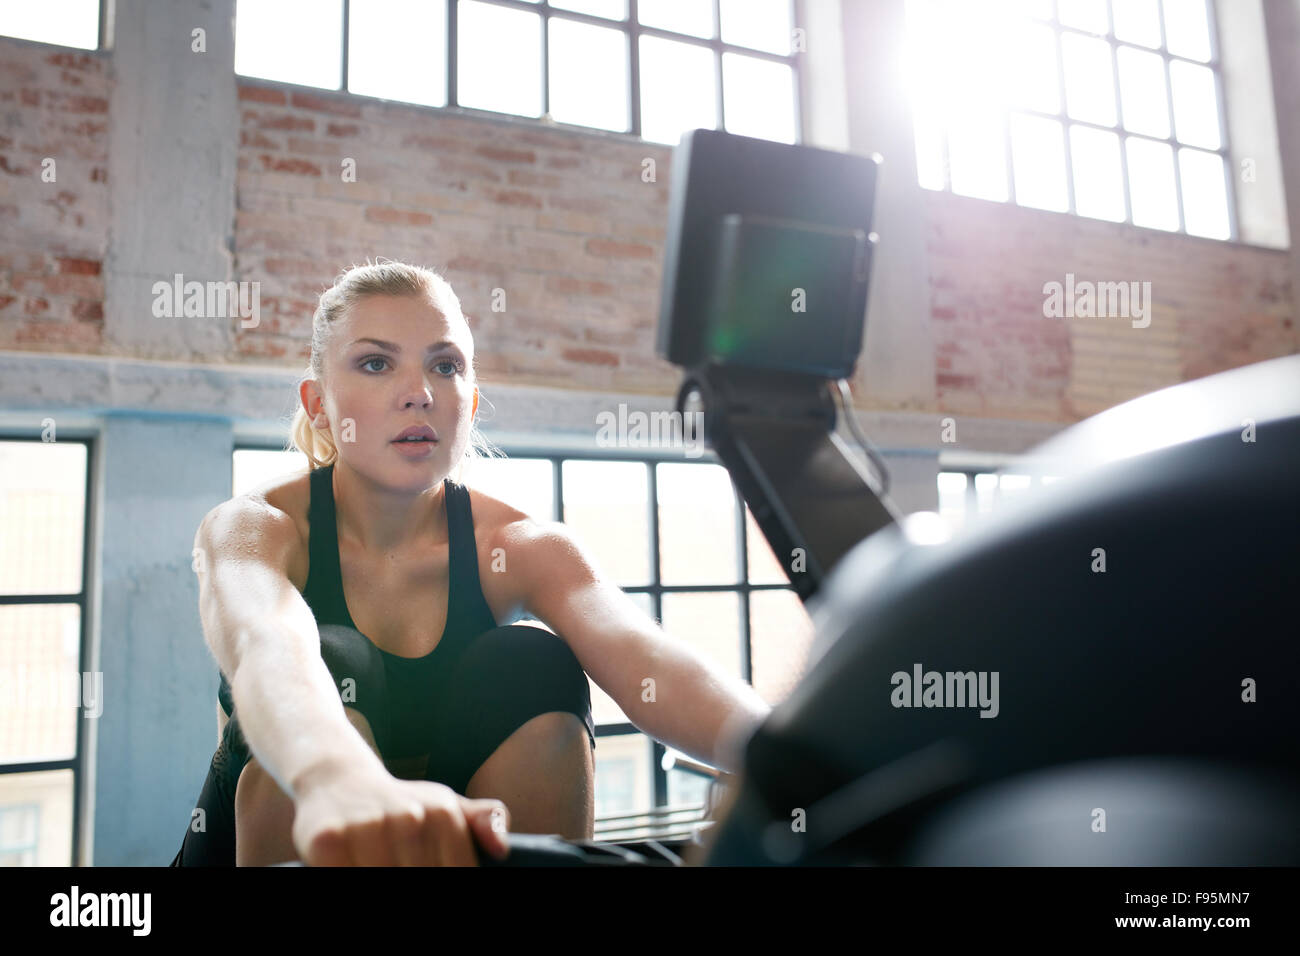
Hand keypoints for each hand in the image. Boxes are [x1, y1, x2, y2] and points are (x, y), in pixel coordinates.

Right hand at [290, 763, 510, 865]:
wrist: (337, 780)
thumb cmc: (401, 805)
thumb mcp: (446, 806)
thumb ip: (483, 822)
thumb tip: (501, 850)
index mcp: (444, 814)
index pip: (456, 873)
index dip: (449, 882)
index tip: (437, 880)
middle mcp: (409, 818)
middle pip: (421, 879)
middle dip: (414, 884)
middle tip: (403, 868)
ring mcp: (368, 829)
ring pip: (386, 879)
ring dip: (383, 880)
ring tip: (382, 866)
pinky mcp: (327, 841)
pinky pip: (344, 878)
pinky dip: (348, 878)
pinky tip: (354, 867)